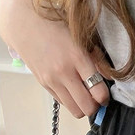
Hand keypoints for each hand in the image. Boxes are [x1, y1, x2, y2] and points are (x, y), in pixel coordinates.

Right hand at [0, 0, 108, 117]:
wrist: (24, 24)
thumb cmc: (55, 27)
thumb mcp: (81, 38)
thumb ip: (98, 59)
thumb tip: (109, 79)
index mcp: (77, 58)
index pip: (98, 92)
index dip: (105, 97)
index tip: (105, 94)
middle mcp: (64, 72)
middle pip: (87, 108)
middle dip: (95, 106)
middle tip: (95, 97)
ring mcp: (52, 80)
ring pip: (75, 111)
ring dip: (83, 106)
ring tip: (84, 94)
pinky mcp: (44, 85)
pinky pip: (64, 103)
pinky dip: (70, 100)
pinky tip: (71, 87)